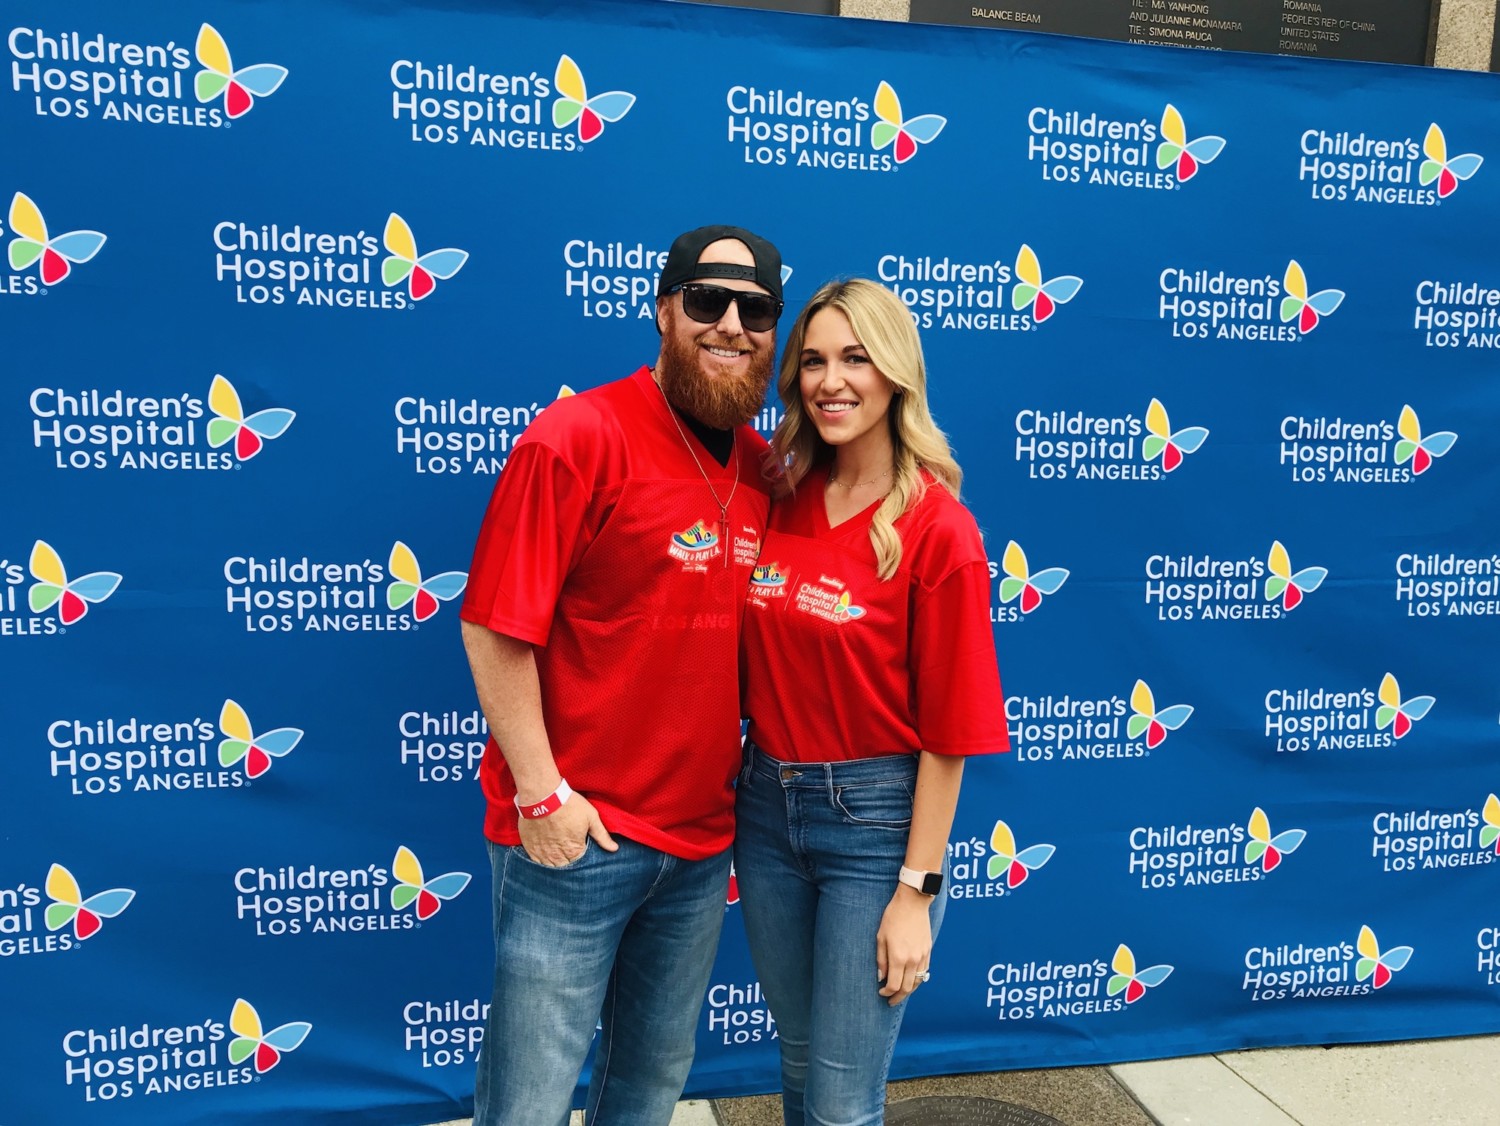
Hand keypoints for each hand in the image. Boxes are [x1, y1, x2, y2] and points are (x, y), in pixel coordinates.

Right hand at [517, 791, 617, 866]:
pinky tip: (546, 854)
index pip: (580, 865)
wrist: (542, 795)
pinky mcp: (530, 847)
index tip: (582, 853)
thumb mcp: (591, 817)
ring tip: (559, 855)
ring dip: (556, 863)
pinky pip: (536, 862)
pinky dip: (542, 861)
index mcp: (574, 850)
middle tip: (570, 853)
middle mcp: (557, 856)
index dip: (583, 860)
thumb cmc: (568, 804)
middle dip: (570, 863)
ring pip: (551, 867)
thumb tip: (614, 849)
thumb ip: (602, 835)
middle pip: (565, 867)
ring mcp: (542, 853)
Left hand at [876, 886, 932, 1005]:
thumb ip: (881, 960)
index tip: (881, 992)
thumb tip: (881, 978)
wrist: (913, 902)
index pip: (894, 985)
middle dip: (898, 997)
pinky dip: (917, 980)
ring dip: (909, 991)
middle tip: (891, 1001)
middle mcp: (913, 960)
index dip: (887, 992)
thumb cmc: (893, 917)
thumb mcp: (881, 937)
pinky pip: (924, 972)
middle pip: (907, 988)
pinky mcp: (928, 951)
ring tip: (900, 994)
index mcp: (899, 957)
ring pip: (918, 982)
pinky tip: (910, 981)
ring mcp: (922, 956)